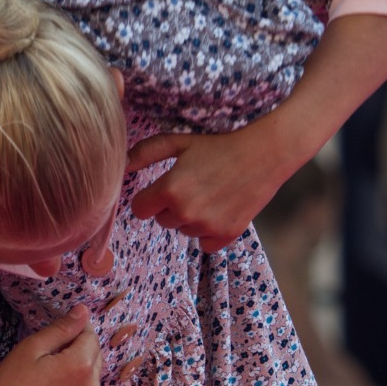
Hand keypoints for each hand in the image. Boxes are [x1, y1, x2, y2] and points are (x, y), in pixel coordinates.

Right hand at [0, 306, 102, 385]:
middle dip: (78, 351)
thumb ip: (62, 328)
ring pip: (90, 381)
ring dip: (77, 373)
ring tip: (47, 377)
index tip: (57, 332)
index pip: (91, 336)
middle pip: (94, 358)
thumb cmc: (8, 383)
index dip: (75, 329)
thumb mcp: (32, 347)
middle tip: (48, 355)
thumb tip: (83, 311)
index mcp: (81, 366)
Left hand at [127, 121, 296, 252]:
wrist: (265, 154)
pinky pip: (204, 243)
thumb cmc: (219, 145)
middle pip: (161, 220)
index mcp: (170, 189)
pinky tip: (221, 210)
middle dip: (171, 206)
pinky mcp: (226, 235)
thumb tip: (121, 166)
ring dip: (191, 218)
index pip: (140, 208)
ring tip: (210, 194)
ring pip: (183, 230)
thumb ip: (146, 153)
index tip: (161, 189)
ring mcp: (207, 226)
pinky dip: (209, 232)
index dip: (149, 198)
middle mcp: (186, 212)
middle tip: (193, 186)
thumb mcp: (180, 142)